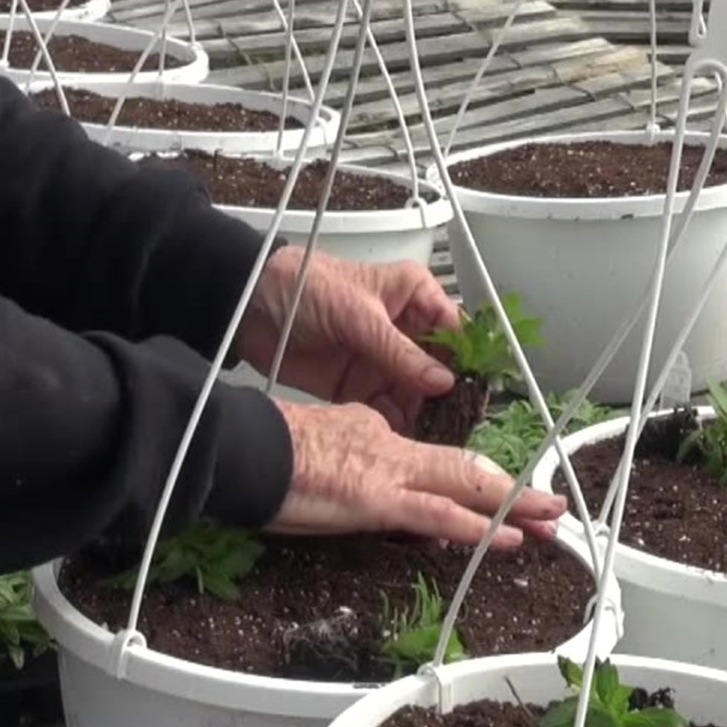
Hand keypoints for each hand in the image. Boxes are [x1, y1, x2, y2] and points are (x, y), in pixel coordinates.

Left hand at [235, 245, 462, 432]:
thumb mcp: (359, 316)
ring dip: (426, 416)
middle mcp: (406, 332)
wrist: (250, 305)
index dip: (468, 361)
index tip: (476, 391)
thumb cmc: (303, 284)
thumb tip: (442, 381)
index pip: (456, 332)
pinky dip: (397, 427)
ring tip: (436, 438)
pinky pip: (389, 411)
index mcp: (414, 297)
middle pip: (442, 370)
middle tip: (459, 423)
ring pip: (419, 395)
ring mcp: (384, 361)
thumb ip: (401, 353)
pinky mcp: (361, 386)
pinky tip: (406, 442)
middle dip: (450, 397)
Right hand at [266, 400, 565, 547]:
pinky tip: (505, 538)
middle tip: (549, 505)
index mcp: (377, 435)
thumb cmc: (263, 456)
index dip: (471, 481)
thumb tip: (359, 486)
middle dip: (512, 489)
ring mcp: (389, 472)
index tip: (492, 496)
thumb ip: (348, 468)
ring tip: (548, 520)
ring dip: (513, 505)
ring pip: (466, 485)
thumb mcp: (317, 453)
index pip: (435, 460)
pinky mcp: (378, 498)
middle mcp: (393, 446)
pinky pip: (438, 513)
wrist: (238, 447)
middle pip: (466, 467)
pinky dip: (476, 526)